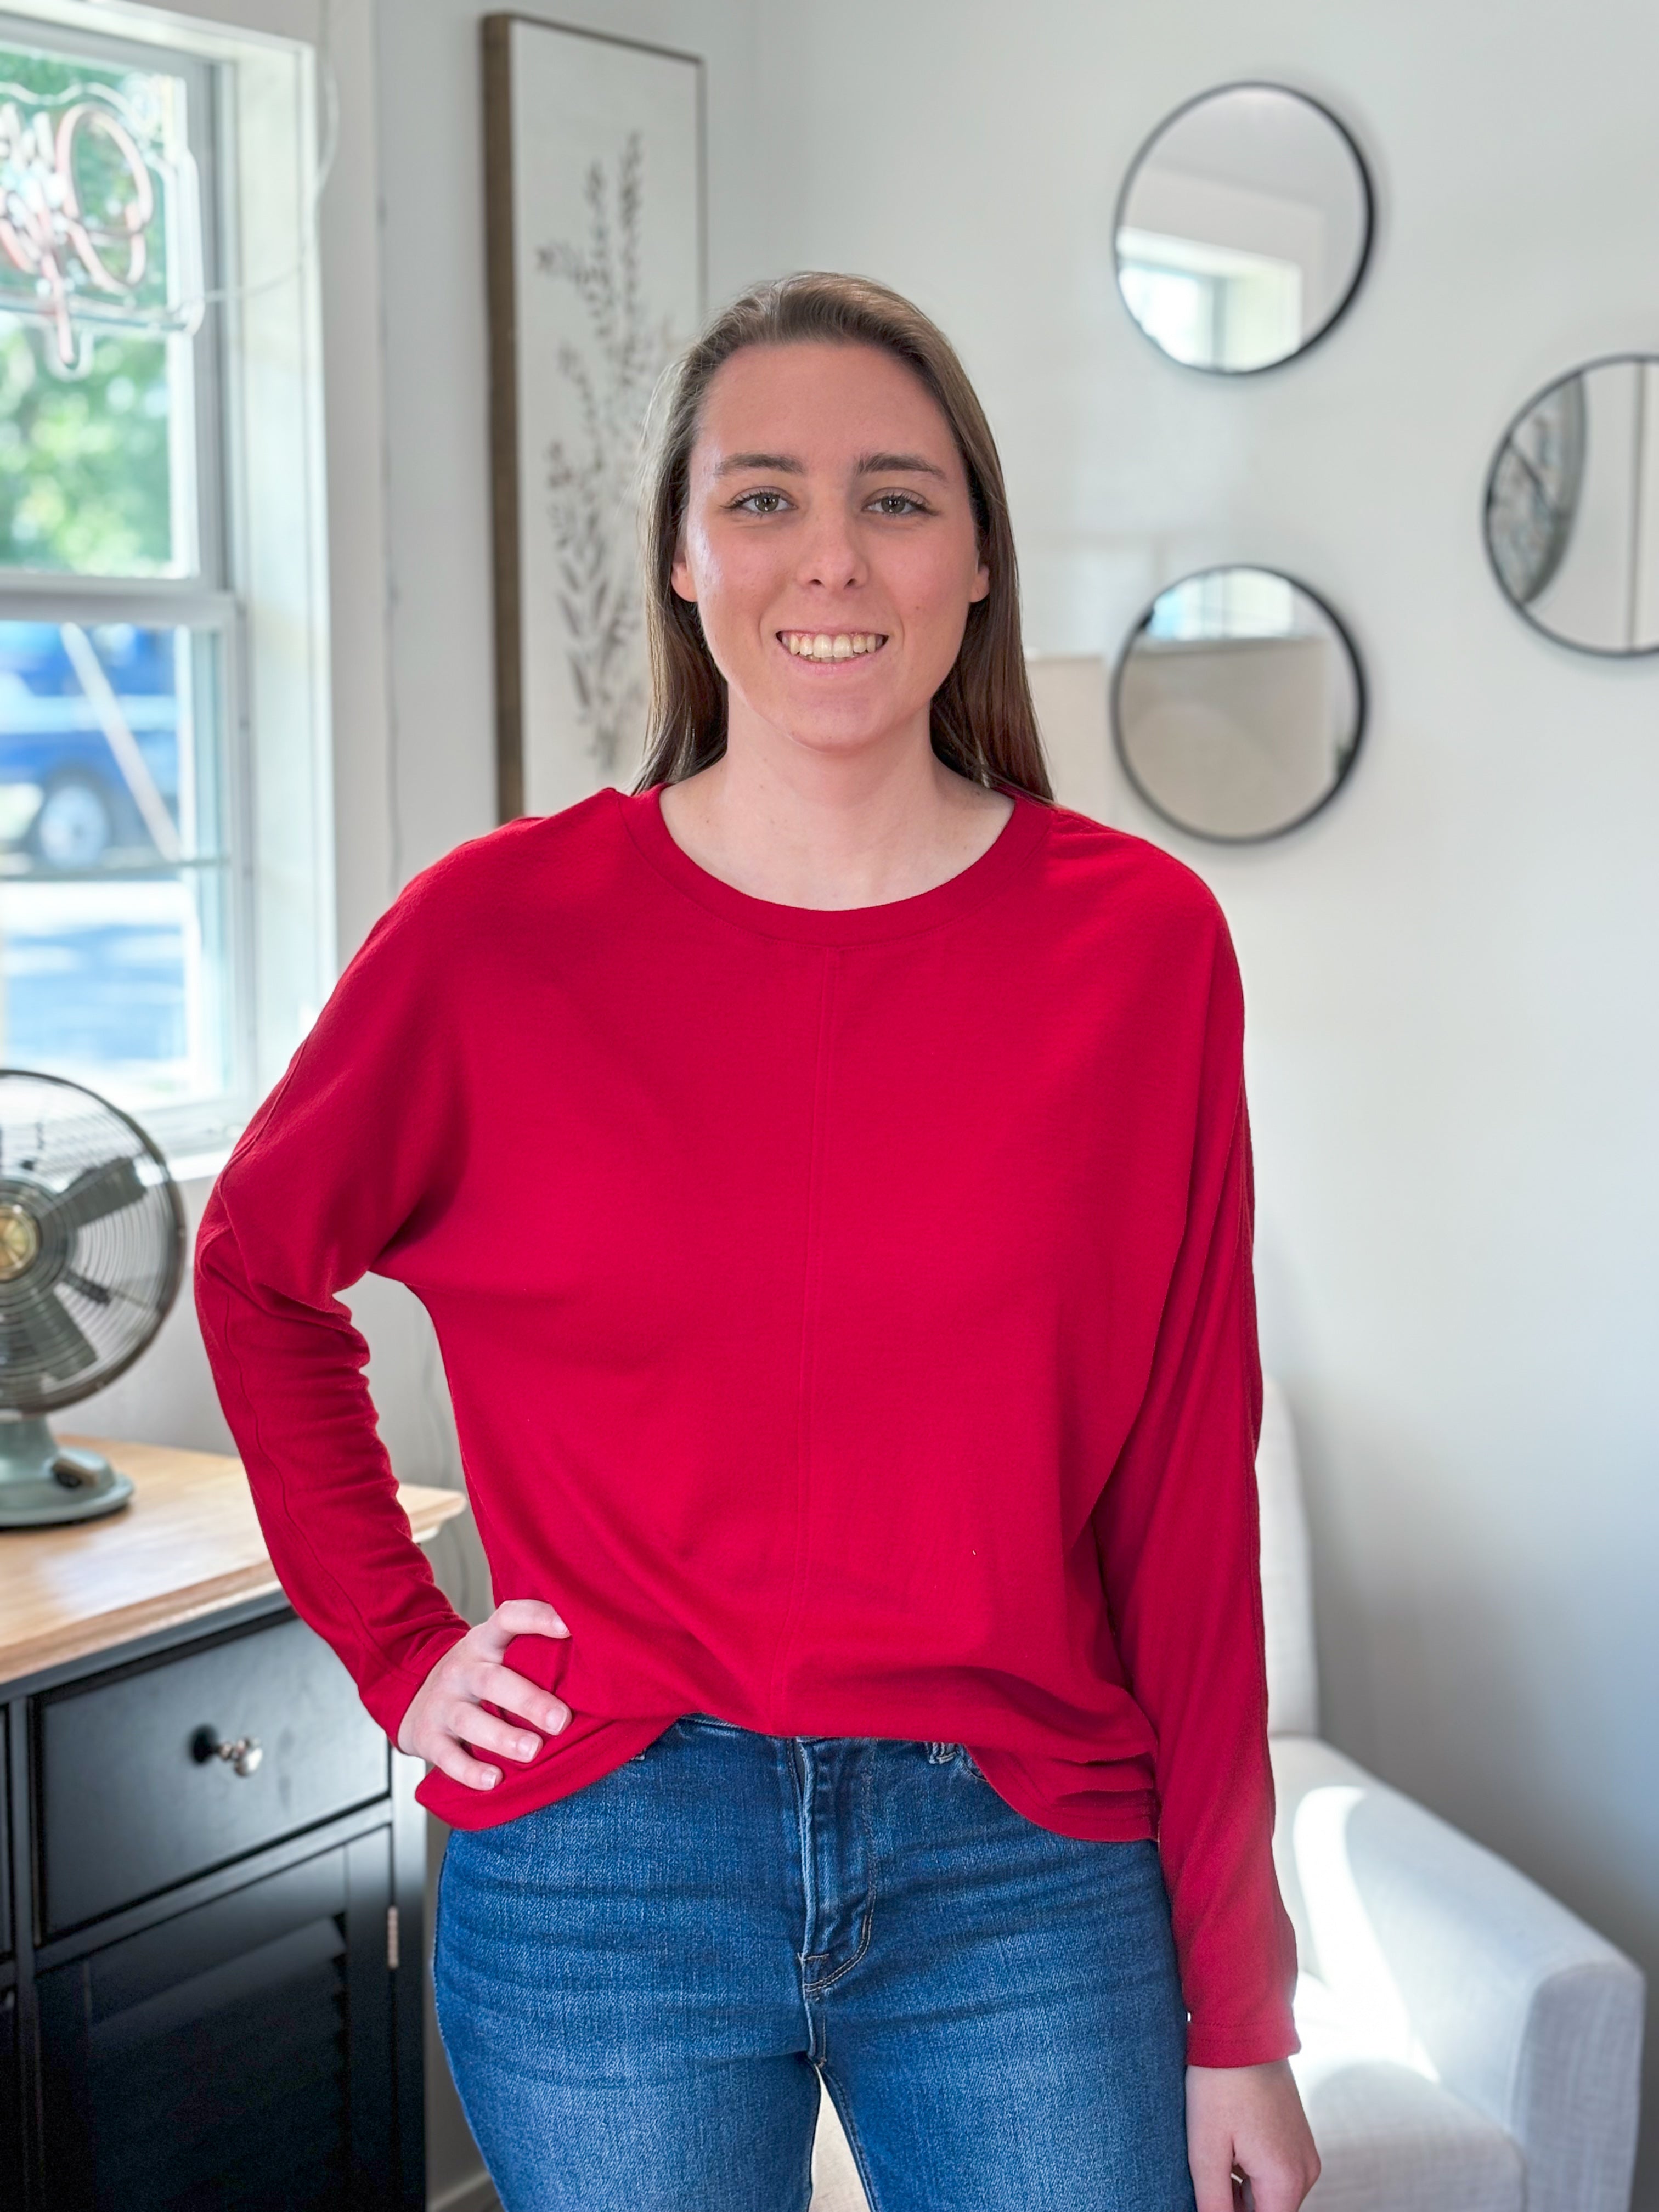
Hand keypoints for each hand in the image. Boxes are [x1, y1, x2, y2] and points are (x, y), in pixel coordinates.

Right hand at [396, 1598, 571, 1788]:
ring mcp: (442, 1703)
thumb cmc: (477, 1677)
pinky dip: (470, 1771)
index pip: (508, 1618)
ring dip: (503, 1737)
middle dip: (529, 1700)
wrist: (412, 1697)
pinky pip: (447, 1756)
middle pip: (493, 1679)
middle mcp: (462, 1668)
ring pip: (470, 1720)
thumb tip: (601, 1666)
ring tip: (533, 1752)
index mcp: (484, 1642)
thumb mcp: (496, 1654)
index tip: (568, 1626)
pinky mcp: (427, 1737)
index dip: (537, 1619)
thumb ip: (534, 1654)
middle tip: (562, 1721)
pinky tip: (494, 1780)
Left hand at [1187, 2060, 1319, 2211]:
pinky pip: (1276, 2171)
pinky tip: (1229, 2141)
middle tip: (1210, 2170)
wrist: (1243, 2028)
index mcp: (1286, 2181)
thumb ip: (1214, 2204)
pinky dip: (1250, 2169)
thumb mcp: (1205, 2151)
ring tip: (1216, 2150)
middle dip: (1235, 2205)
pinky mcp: (1299, 2137)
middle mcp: (1306, 2172)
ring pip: (1269, 2194)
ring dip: (1240, 2188)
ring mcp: (1305, 2153)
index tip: (1214, 2193)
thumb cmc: (1220, 2085)